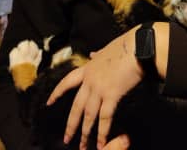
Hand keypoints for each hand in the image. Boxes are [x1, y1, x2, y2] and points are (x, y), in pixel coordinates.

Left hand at [47, 28, 141, 149]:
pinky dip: (103, 131)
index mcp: (88, 68)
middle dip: (71, 124)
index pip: (68, 82)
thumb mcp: (107, 49)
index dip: (58, 92)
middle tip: (67, 138)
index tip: (49, 102)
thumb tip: (92, 54)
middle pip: (77, 105)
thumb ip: (98, 55)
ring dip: (86, 132)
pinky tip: (101, 142)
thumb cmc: (125, 46)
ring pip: (88, 114)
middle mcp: (90, 80)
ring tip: (83, 146)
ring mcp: (99, 88)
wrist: (136, 47)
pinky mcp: (112, 94)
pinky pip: (105, 117)